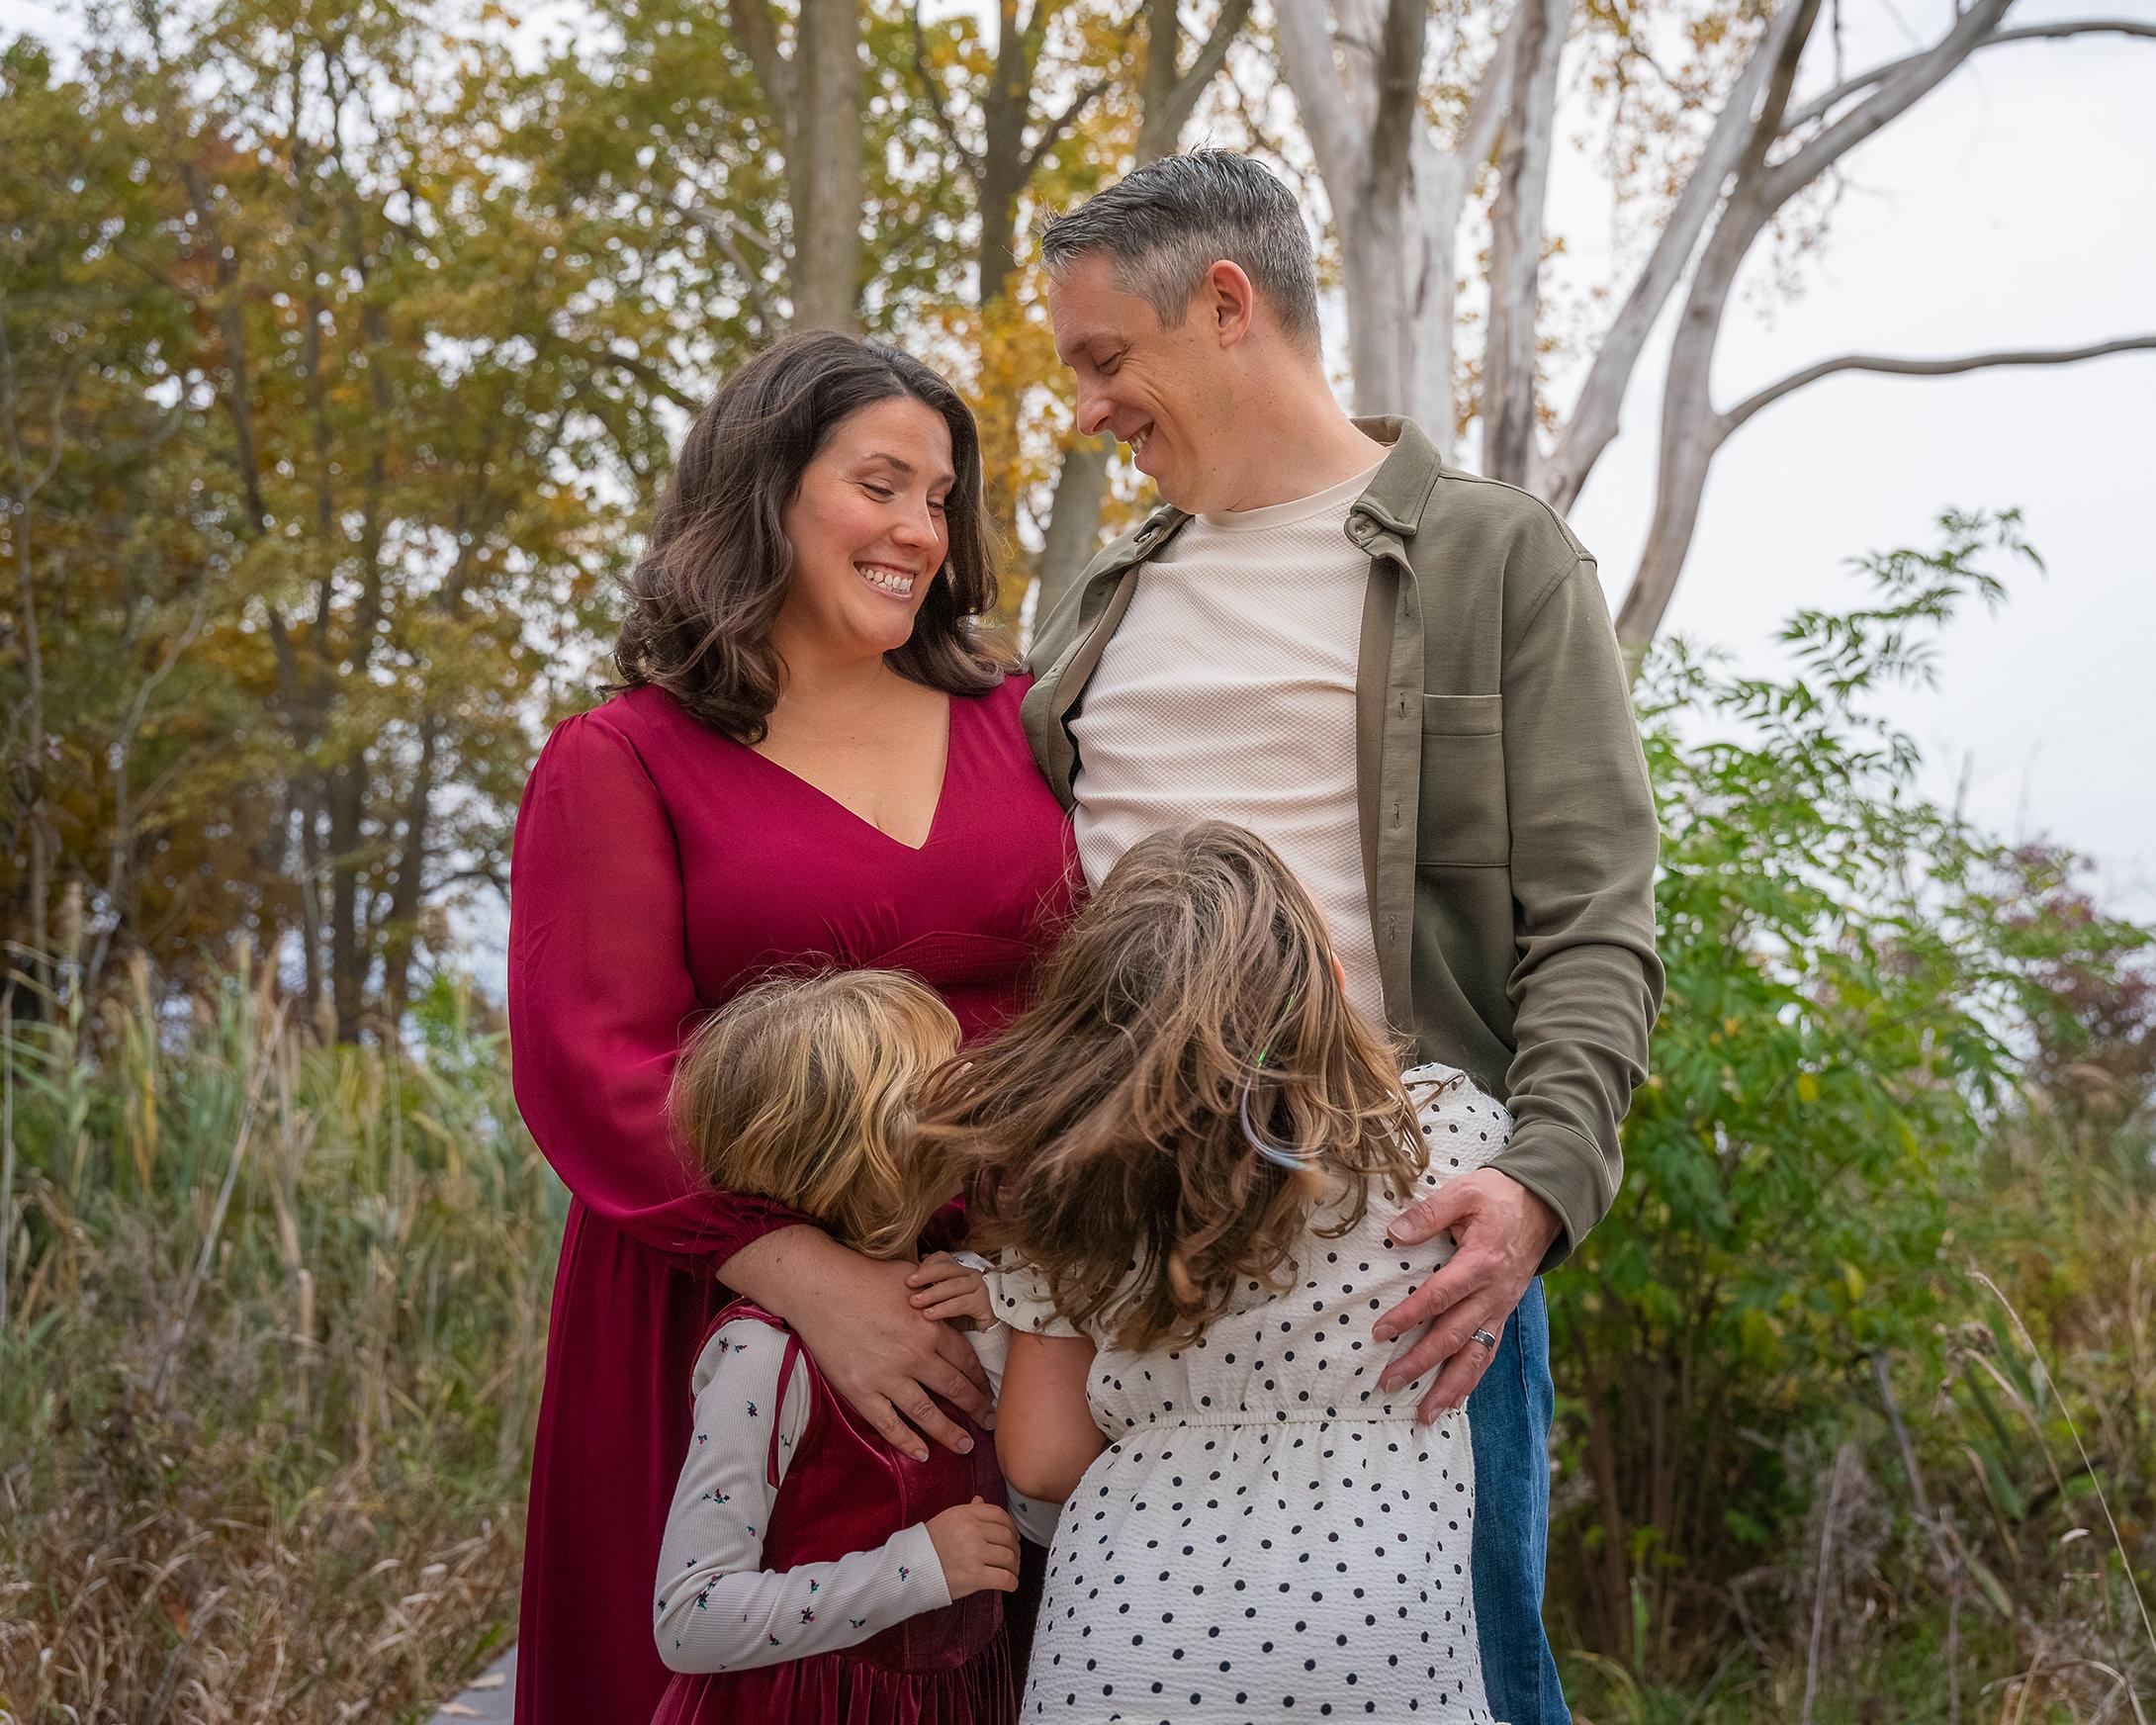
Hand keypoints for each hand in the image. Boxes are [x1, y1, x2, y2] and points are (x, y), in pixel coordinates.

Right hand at [721, 1227, 993, 1462]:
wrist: (819, 1289)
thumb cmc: (864, 1276)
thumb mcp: (911, 1274)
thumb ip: (935, 1289)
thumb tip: (953, 1289)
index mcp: (930, 1329)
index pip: (966, 1361)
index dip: (980, 1379)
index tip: (989, 1391)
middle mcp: (915, 1357)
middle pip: (955, 1389)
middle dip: (977, 1408)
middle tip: (991, 1423)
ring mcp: (888, 1377)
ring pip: (927, 1413)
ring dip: (950, 1432)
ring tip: (966, 1445)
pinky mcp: (861, 1391)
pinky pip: (889, 1424)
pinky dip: (907, 1441)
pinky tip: (922, 1454)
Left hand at [907, 1252, 992, 1326]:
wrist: (982, 1334)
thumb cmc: (958, 1315)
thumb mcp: (941, 1299)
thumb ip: (928, 1287)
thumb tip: (908, 1278)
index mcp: (959, 1270)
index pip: (942, 1258)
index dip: (926, 1265)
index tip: (909, 1278)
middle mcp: (970, 1275)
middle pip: (947, 1268)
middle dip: (926, 1274)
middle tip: (909, 1283)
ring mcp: (979, 1288)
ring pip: (953, 1285)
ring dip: (932, 1293)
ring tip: (915, 1302)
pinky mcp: (984, 1304)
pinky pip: (962, 1303)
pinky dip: (944, 1308)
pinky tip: (930, 1314)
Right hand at [924, 1497, 1021, 1598]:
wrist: (910, 1568)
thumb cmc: (928, 1544)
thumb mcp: (947, 1519)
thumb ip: (968, 1511)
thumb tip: (981, 1501)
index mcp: (966, 1514)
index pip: (1000, 1515)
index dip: (1012, 1527)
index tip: (1013, 1537)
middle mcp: (973, 1530)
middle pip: (1007, 1537)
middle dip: (1015, 1549)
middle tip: (1013, 1557)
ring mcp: (975, 1553)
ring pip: (1009, 1557)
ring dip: (1015, 1566)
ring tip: (1011, 1570)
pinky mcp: (975, 1575)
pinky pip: (1004, 1578)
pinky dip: (1012, 1582)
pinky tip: (1009, 1583)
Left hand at [1372, 1170, 1559, 1422]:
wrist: (1544, 1204)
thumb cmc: (1499, 1196)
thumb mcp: (1464, 1192)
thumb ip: (1429, 1214)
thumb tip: (1395, 1234)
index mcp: (1481, 1263)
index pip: (1439, 1297)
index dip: (1408, 1317)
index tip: (1379, 1333)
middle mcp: (1493, 1293)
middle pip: (1453, 1336)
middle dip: (1420, 1364)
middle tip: (1388, 1383)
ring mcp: (1501, 1307)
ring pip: (1475, 1356)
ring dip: (1449, 1387)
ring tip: (1424, 1414)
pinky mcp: (1503, 1312)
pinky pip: (1488, 1351)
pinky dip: (1471, 1378)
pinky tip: (1454, 1398)